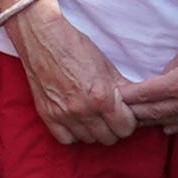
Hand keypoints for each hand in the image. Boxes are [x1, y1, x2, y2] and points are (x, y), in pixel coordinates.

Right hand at [5, 0, 133, 144]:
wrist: (42, 37)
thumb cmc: (76, 47)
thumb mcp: (106, 66)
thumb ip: (122, 89)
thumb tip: (135, 104)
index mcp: (102, 97)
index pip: (125, 128)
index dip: (128, 121)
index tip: (123, 114)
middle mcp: (83, 109)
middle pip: (108, 138)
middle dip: (112, 127)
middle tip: (109, 115)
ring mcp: (63, 114)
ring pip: (88, 140)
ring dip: (93, 130)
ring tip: (92, 115)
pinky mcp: (46, 114)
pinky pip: (66, 139)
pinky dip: (73, 133)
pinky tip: (75, 120)